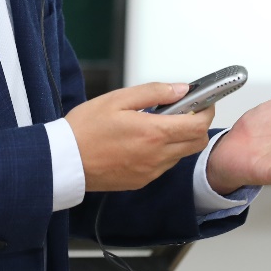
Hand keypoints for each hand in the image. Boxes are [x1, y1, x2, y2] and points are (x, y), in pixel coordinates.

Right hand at [65, 82, 216, 191]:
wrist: (64, 161)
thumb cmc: (85, 129)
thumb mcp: (117, 99)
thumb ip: (154, 92)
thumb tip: (180, 89)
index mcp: (153, 133)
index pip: (198, 125)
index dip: (206, 110)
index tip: (203, 100)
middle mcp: (156, 156)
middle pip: (197, 142)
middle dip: (197, 124)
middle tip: (183, 110)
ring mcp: (150, 171)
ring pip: (181, 154)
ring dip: (179, 138)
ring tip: (157, 123)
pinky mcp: (141, 181)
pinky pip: (164, 165)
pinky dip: (164, 151)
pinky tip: (144, 140)